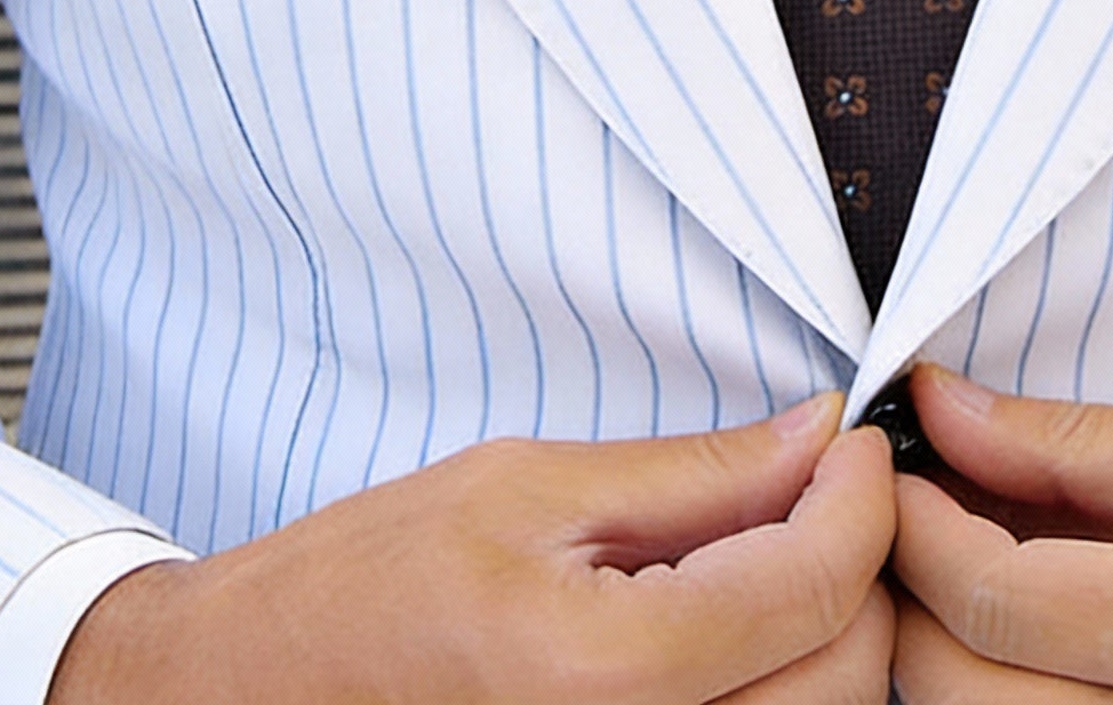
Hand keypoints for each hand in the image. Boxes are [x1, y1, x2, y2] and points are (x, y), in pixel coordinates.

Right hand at [50, 396, 895, 704]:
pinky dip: (782, 684)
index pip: (817, 583)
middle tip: (817, 482)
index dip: (862, 494)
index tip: (853, 437)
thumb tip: (819, 434)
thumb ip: (693, 473)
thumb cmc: (365, 583)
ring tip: (778, 543)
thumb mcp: (527, 486)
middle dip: (860, 561)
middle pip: (848, 670)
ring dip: (832, 627)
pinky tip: (740, 618)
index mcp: (603, 675)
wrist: (250, 697)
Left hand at [891, 366, 1112, 703]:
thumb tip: (947, 408)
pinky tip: (1021, 625)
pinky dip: (1006, 691)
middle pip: (960, 698)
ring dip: (943, 652)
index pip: (994, 600)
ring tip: (965, 558)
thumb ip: (1084, 444)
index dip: (915, 523)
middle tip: (911, 506)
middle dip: (907, 594)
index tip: (894, 457)